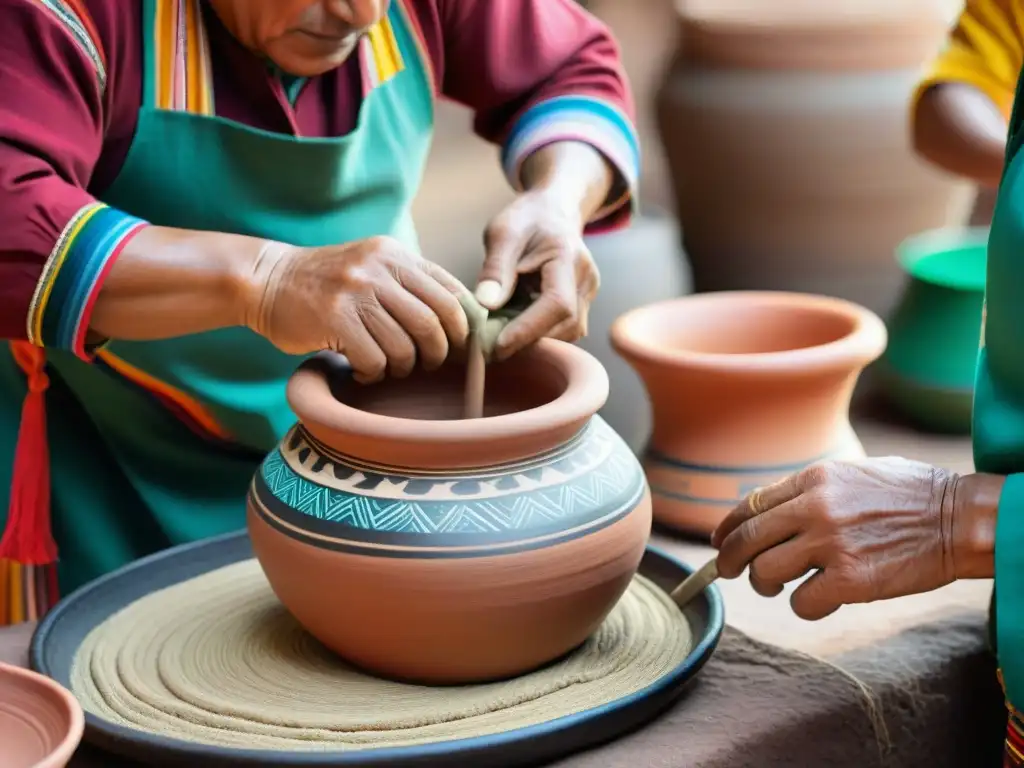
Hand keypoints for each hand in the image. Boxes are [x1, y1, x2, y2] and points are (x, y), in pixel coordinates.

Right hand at [246, 236, 471, 383]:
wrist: (265, 280)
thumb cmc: (326, 284)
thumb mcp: (371, 267)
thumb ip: (409, 284)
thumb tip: (460, 320)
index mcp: (395, 255)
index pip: (450, 292)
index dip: (462, 326)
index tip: (458, 346)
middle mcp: (379, 268)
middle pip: (434, 322)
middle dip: (439, 352)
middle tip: (428, 364)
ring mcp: (357, 291)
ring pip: (405, 346)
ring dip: (402, 367)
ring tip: (388, 367)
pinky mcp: (335, 318)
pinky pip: (374, 360)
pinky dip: (373, 373)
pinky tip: (361, 370)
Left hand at [473, 190, 599, 360]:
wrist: (553, 213)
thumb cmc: (526, 220)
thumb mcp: (503, 233)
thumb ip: (496, 267)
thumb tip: (487, 304)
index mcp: (568, 257)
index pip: (557, 303)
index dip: (529, 329)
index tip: (498, 345)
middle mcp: (586, 279)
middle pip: (566, 324)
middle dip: (529, 341)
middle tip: (490, 349)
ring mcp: (588, 294)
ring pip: (568, 332)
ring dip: (536, 341)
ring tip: (502, 338)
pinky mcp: (582, 304)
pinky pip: (565, 329)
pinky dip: (541, 335)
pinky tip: (517, 330)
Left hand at [709, 457, 966, 620]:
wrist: (961, 518)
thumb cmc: (913, 494)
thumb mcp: (853, 474)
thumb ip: (811, 491)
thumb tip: (770, 512)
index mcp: (814, 478)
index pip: (750, 505)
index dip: (728, 528)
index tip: (720, 541)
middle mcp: (814, 508)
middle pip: (746, 540)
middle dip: (730, 561)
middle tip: (730, 572)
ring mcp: (830, 544)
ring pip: (766, 573)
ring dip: (768, 584)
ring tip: (783, 585)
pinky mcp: (849, 580)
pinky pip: (801, 603)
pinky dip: (805, 607)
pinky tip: (820, 600)